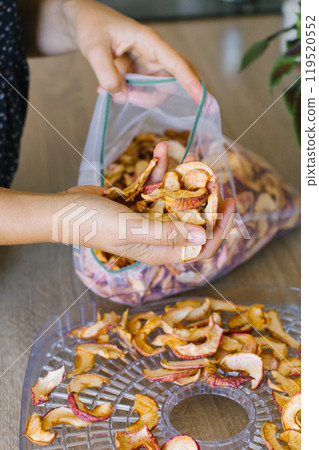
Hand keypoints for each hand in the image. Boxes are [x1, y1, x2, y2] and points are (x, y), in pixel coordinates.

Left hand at [62, 0, 202, 101]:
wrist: (84, 23)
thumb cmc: (92, 26)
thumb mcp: (94, 49)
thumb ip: (107, 74)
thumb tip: (122, 95)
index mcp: (149, 41)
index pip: (176, 63)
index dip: (191, 82)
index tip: (201, 99)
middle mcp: (153, 54)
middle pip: (172, 82)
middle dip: (155, 97)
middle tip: (130, 98)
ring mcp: (147, 66)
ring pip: (157, 91)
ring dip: (137, 97)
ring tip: (111, 91)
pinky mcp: (139, 74)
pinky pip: (142, 91)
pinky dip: (127, 95)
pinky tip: (107, 89)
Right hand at [63, 142, 235, 264]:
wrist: (64, 210)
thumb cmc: (94, 224)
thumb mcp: (133, 228)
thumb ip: (168, 233)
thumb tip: (204, 236)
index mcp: (161, 250)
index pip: (201, 246)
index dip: (220, 228)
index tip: (229, 203)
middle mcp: (159, 236)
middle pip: (193, 220)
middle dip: (204, 197)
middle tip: (210, 175)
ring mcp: (149, 218)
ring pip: (177, 199)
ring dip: (182, 176)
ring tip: (187, 154)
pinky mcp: (139, 202)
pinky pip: (157, 185)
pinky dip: (160, 168)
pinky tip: (160, 149)